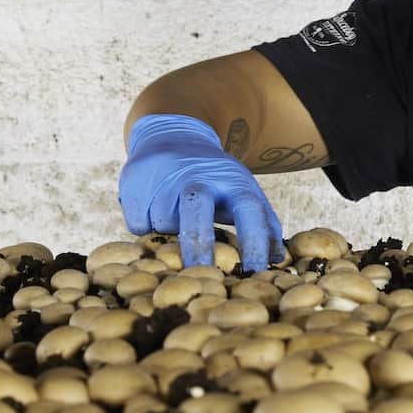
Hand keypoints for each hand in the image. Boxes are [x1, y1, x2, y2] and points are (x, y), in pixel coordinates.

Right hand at [120, 114, 285, 270]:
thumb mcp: (242, 191)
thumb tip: (278, 260)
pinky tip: (152, 209)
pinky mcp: (134, 180)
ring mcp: (164, 177)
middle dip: (199, 247)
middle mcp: (199, 176)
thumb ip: (263, 223)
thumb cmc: (215, 180)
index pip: (249, 211)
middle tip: (201, 275)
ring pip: (163, 224)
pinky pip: (138, 224)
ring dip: (168, 234)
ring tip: (174, 217)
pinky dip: (145, 226)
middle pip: (197, 211)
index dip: (255, 243)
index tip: (256, 273)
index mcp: (232, 181)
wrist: (172, 137)